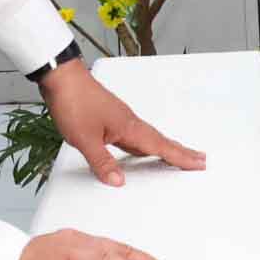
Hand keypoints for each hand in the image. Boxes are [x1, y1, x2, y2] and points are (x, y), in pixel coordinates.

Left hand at [41, 58, 207, 186]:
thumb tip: (118, 181)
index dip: (180, 157)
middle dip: (180, 152)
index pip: (160, 146)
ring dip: (163, 148)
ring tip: (176, 158)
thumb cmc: (73, 101)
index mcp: (128, 126)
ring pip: (147, 138)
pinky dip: (143, 145)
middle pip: (160, 140)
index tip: (198, 163)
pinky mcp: (109, 117)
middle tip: (199, 160)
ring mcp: (119, 119)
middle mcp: (128, 122)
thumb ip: (102, 162)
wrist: (61, 77)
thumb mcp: (84, 138)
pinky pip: (133, 135)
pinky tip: (139, 149)